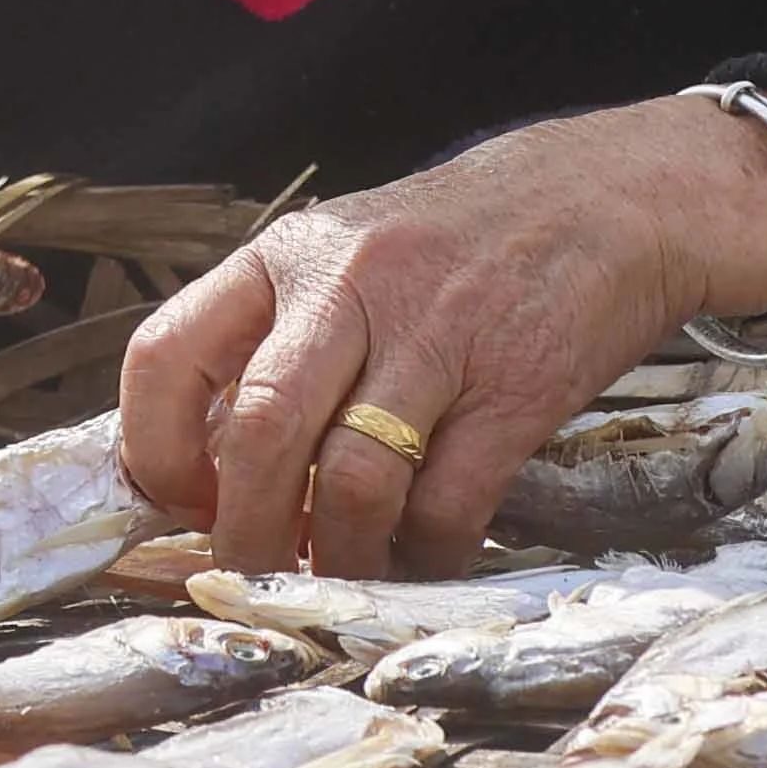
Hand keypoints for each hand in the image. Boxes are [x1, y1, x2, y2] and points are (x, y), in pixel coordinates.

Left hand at [115, 96, 766, 577]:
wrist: (612, 195)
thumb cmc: (463, 237)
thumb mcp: (349, 252)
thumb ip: (282, 334)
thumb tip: (216, 459)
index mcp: (286, 256)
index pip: (166, 354)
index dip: (154, 449)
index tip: (178, 502)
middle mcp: (350, 290)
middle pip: (261, 436)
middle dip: (245, 532)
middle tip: (250, 572)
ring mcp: (436, 339)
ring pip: (353, 483)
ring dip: (339, 555)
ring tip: (340, 571)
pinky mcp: (515, 391)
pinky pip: (449, 505)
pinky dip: (427, 553)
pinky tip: (423, 554)